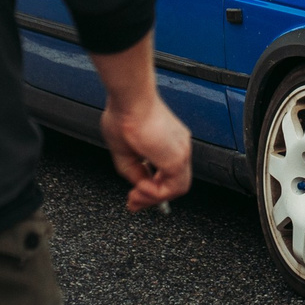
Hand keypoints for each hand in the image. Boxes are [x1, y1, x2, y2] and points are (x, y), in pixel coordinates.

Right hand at [89, 30, 192, 210]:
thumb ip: (134, 172)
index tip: (134, 197)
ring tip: (135, 198)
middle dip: (151, 198)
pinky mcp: (177, 158)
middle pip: (173, 183)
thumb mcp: (123, 152)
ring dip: (153, 198)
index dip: (150, 189)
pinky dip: (155, 193)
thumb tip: (139, 187)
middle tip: (133, 204)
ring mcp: (181, 151)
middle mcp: (178, 146)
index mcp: (168, 142)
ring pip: (176, 188)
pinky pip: (172, 187)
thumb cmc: (124, 114)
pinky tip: (140, 189)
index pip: (166, 173)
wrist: (130, 100)